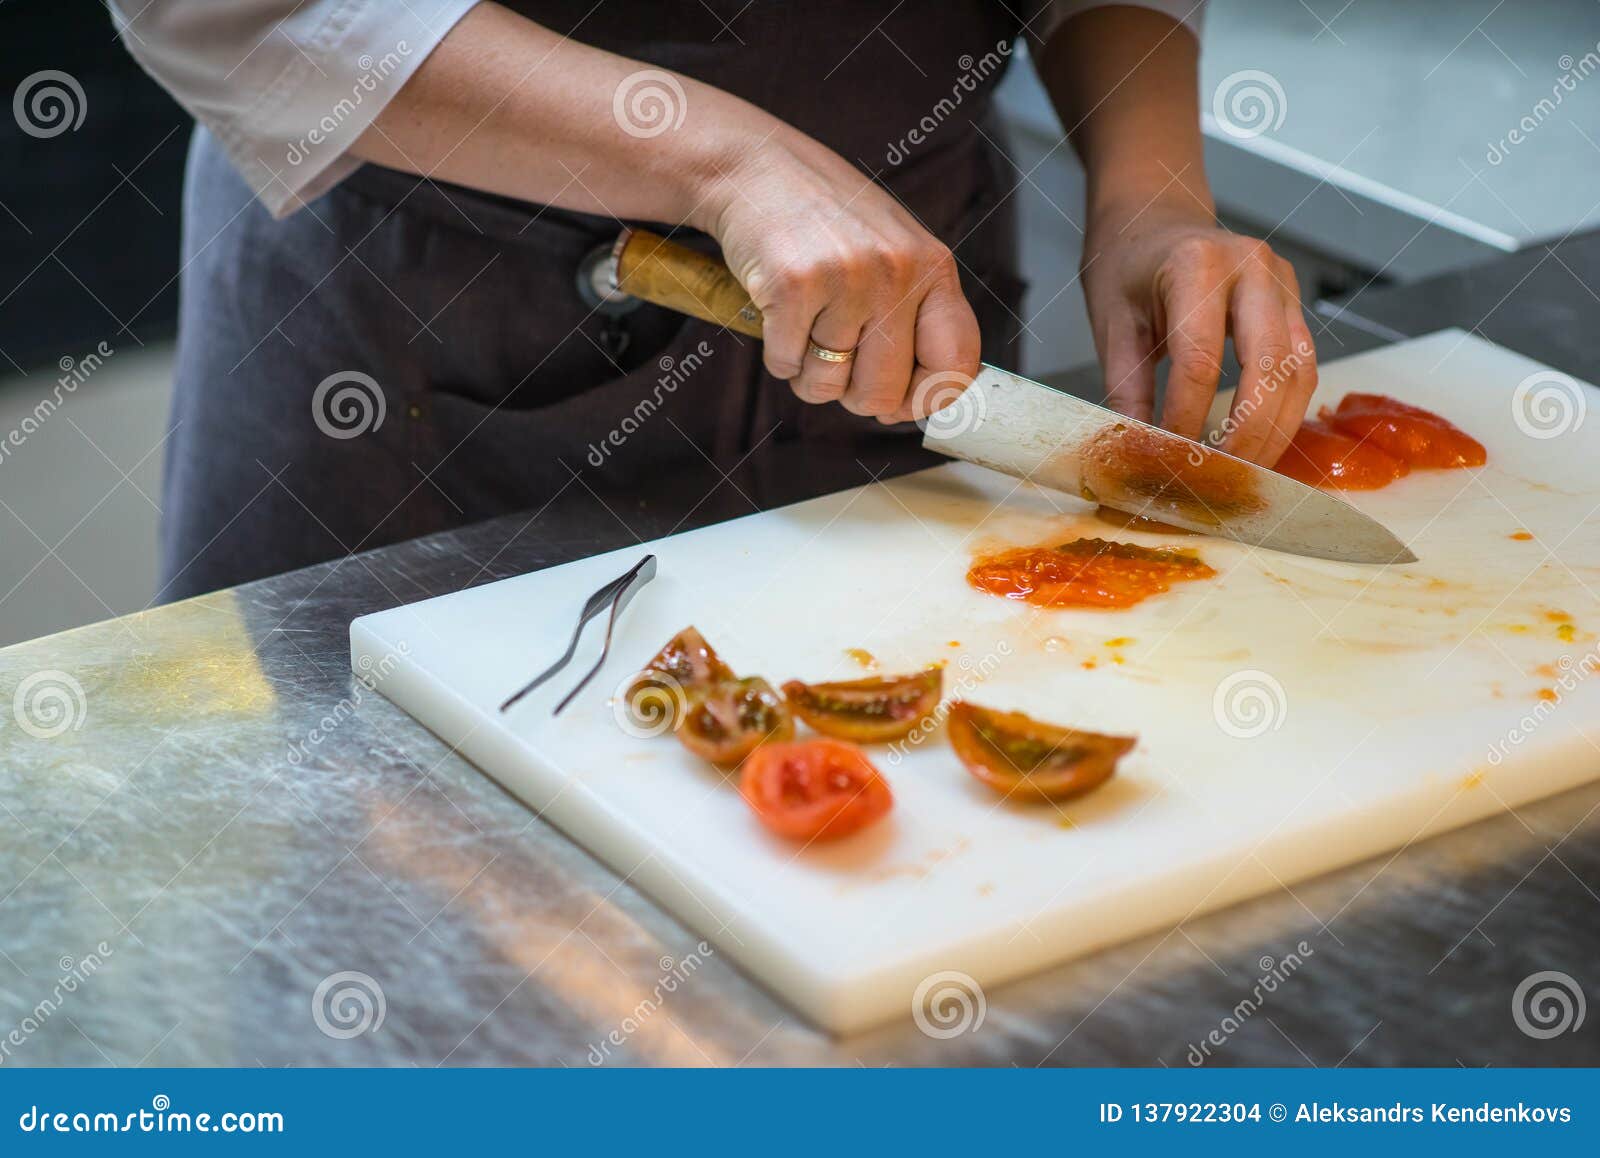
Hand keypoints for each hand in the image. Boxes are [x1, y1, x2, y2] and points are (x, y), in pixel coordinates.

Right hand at [696, 128, 980, 422]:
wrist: (756, 166)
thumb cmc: (828, 221)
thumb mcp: (894, 253)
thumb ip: (915, 316)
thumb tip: (915, 405)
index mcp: (933, 267)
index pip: (955, 365)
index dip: (926, 401)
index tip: (899, 405)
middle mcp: (897, 271)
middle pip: (883, 392)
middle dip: (853, 395)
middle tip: (836, 363)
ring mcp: (847, 277)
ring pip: (827, 385)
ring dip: (808, 374)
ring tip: (805, 330)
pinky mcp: (793, 285)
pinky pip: (785, 365)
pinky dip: (777, 354)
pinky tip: (777, 314)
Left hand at [1081, 201, 1317, 465]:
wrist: (1154, 219)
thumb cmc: (1129, 266)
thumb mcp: (1113, 324)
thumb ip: (1127, 389)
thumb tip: (1135, 454)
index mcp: (1196, 265)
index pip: (1200, 361)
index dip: (1186, 419)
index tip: (1169, 462)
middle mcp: (1252, 268)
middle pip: (1267, 368)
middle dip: (1245, 435)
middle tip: (1218, 479)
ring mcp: (1282, 282)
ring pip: (1299, 371)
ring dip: (1275, 431)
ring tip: (1243, 472)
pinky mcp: (1295, 301)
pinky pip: (1303, 365)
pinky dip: (1285, 410)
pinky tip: (1259, 442)